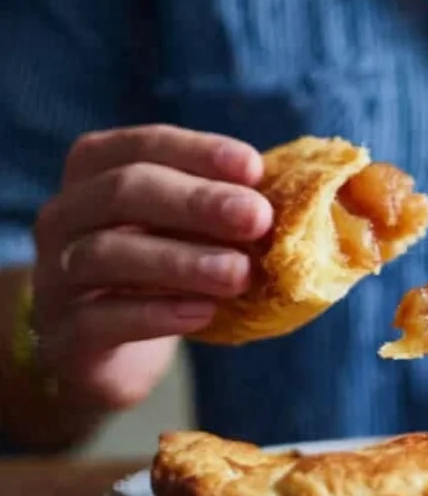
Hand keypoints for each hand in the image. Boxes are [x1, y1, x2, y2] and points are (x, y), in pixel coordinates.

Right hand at [31, 125, 271, 410]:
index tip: (255, 168)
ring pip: (108, 255)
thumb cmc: (156, 272)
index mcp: (95, 171)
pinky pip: (104, 317)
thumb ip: (225, 210)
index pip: (142, 145)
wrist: (103, 350)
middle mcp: (66, 214)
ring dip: (182, 261)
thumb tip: (303, 198)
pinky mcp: (64, 332)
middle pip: (123, 192)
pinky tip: (204, 313)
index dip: (198, 152)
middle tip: (258, 218)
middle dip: (196, 202)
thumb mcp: (186, 231)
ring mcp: (56, 274)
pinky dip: (157, 313)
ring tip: (239, 274)